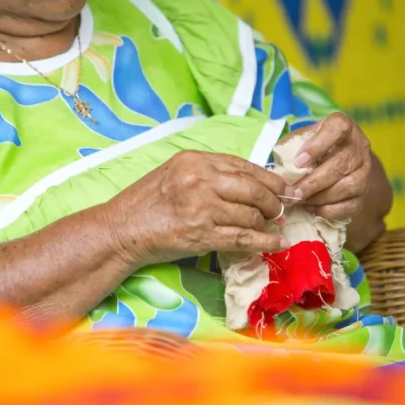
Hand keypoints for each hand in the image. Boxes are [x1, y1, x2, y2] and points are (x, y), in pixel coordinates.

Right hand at [104, 150, 289, 267]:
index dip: (269, 179)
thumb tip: (247, 183)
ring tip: (272, 227)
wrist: (121, 230)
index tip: (283, 188)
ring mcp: (201, 207)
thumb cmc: (145, 203)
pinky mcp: (201, 234)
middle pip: (253, 189)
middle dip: (274, 202)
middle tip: (280, 210)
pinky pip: (242, 238)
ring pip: (250, 215)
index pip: (244, 166)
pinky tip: (275, 243)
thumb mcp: (175, 173)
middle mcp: (200, 180)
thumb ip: (207, 173)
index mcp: (194, 161)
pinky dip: (263, 241)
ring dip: (266, 223)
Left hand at [283, 113, 372, 221]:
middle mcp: (359, 147)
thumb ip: (290, 147)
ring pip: (349, 186)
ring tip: (300, 200)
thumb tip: (277, 169)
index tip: (299, 162)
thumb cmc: (313, 147)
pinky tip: (311, 207)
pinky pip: (350, 205)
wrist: (338, 162)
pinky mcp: (364, 194)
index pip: (339, 127)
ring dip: (321, 197)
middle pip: (342, 163)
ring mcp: (365, 171)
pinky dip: (328, 209)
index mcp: (344, 127)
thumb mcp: (301, 139)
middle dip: (314, 181)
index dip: (319, 144)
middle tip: (294, 192)